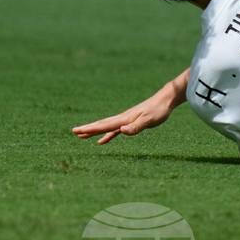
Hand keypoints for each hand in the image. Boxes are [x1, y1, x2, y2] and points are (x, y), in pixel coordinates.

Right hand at [72, 70, 187, 144]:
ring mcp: (126, 120)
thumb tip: (121, 131)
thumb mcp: (149, 120)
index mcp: (124, 119)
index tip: (76, 131)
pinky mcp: (132, 121)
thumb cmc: (158, 110)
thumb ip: (136, 127)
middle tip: (74, 132)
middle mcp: (123, 118)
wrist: (166, 99)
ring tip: (82, 136)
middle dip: (88, 129)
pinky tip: (103, 140)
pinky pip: (116, 129)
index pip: (104, 125)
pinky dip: (108, 135)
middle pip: (102, 125)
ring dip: (95, 131)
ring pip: (107, 127)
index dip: (90, 129)